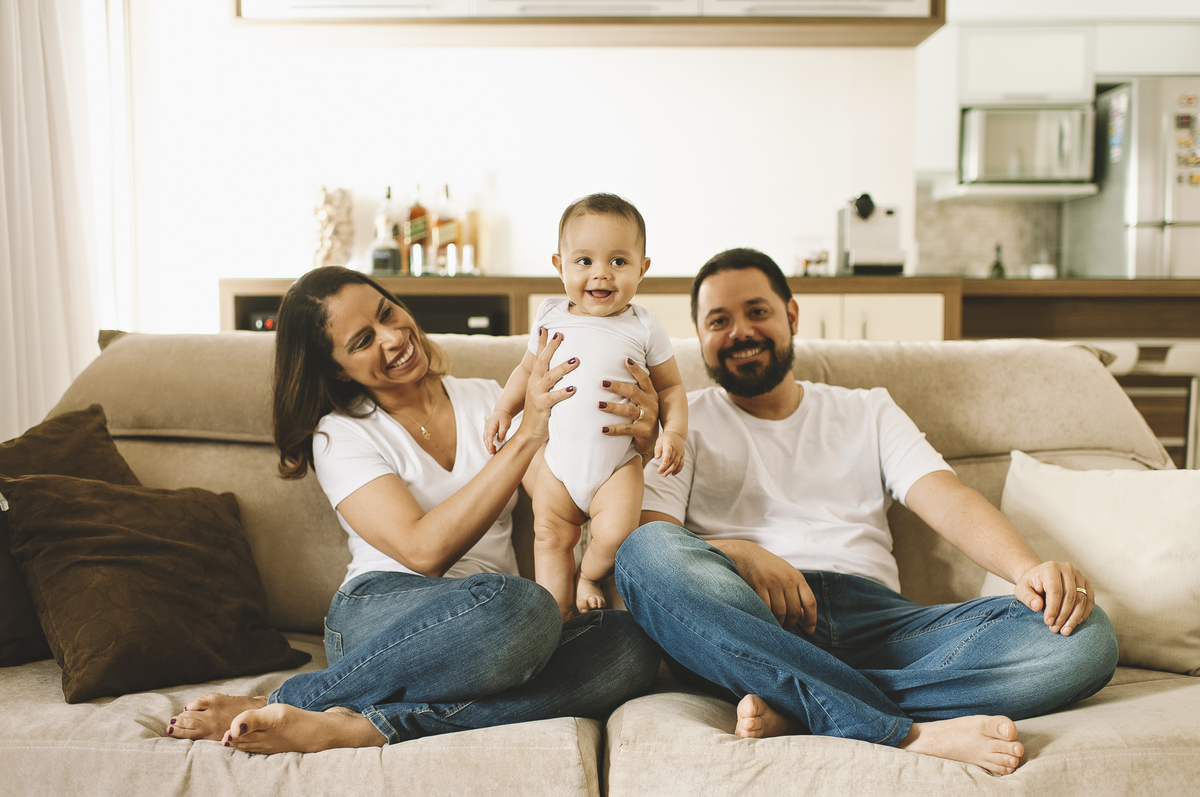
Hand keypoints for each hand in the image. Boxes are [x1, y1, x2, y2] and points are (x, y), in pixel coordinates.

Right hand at [483, 411, 511, 454]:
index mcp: (491, 425)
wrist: (502, 412)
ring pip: (485, 439)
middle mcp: (487, 427)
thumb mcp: (506, 424)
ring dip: (488, 446)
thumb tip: (499, 440)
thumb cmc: (504, 417)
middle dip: (488, 446)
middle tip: (492, 453)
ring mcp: (486, 429)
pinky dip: (488, 443)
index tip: (491, 449)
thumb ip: (502, 432)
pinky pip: (487, 438)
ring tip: (492, 452)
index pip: (489, 436)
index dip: (489, 443)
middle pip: (486, 438)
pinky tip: (492, 447)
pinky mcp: (488, 431)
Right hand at [519, 328, 577, 443]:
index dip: (541, 343)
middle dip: (551, 347)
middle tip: (560, 335)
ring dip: (563, 368)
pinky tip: (574, 388)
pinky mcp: (542, 406)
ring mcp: (537, 394)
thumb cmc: (541, 413)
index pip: (538, 357)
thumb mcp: (544, 394)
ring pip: (550, 377)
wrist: (528, 432)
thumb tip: (566, 370)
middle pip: (543, 361)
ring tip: (575, 360)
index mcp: (535, 380)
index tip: (545, 328)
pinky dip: (564, 392)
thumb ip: (552, 383)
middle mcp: (534, 384)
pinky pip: (554, 397)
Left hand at [598, 358, 659, 460]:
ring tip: (599, 404)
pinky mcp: (643, 432)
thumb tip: (610, 376)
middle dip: (617, 387)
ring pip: (628, 410)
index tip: (626, 360)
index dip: (636, 370)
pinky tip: (602, 428)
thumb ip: (632, 391)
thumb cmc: (642, 416)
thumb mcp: (641, 402)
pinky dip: (613, 429)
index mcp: (651, 394)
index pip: (644, 379)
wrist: (652, 440)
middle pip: (633, 392)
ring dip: (612, 407)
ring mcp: (648, 418)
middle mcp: (651, 404)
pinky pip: (626, 429)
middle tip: (602, 383)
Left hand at [654, 431, 684, 475]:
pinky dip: (678, 470)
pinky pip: (681, 464)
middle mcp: (676, 448)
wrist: (676, 434)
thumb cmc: (666, 438)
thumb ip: (657, 449)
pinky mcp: (683, 456)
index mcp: (669, 443)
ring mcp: (680, 452)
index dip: (666, 459)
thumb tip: (656, 458)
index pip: (668, 452)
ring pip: (676, 463)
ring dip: (670, 470)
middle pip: (671, 460)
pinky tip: (672, 474)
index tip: (662, 465)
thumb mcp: (659, 440)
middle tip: (659, 472)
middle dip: (665, 467)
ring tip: (664, 474)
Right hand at [717, 540, 816, 633]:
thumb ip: (796, 593)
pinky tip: (765, 619)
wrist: (746, 553)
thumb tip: (804, 616)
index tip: (809, 630)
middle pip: (794, 610)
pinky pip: (766, 608)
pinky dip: (766, 616)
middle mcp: (787, 580)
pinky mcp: (758, 585)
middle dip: (791, 624)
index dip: (812, 619)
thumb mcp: (786, 576)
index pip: (810, 602)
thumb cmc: (768, 567)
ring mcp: (773, 582)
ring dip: (778, 623)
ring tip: (775, 626)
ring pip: (780, 612)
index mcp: (797, 577)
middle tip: (785, 630)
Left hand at [1013, 560, 1094, 635]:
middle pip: (1070, 596)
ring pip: (1082, 599)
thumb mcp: (1021, 590)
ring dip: (1074, 617)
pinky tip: (1076, 622)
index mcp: (1050, 568)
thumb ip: (1027, 597)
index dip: (1053, 609)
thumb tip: (1038, 606)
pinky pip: (1090, 599)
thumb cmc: (1030, 584)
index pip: (1055, 591)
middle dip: (1063, 616)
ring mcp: (1079, 575)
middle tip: (1056, 629)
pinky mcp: (1086, 582)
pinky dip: (1084, 613)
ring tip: (1065, 630)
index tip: (1048, 622)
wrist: (1040, 577)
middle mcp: (1067, 568)